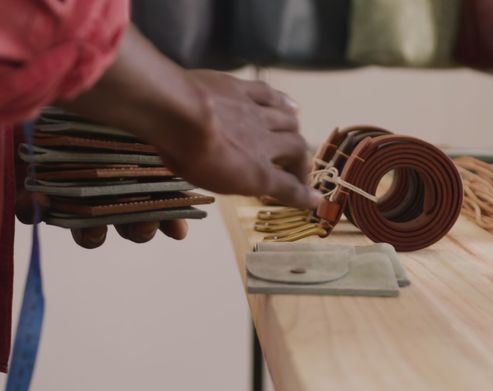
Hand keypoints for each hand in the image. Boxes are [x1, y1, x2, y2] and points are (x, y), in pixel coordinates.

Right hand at [61, 26, 321, 210]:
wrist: (177, 113)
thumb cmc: (161, 100)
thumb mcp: (162, 90)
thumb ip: (157, 91)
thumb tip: (128, 84)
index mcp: (231, 92)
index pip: (263, 96)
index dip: (278, 104)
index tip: (291, 108)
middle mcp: (253, 114)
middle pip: (286, 121)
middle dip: (293, 132)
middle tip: (297, 147)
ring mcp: (260, 142)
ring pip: (294, 149)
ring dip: (300, 162)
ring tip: (302, 175)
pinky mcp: (260, 171)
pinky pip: (289, 184)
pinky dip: (304, 195)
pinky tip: (315, 204)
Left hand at [156, 70, 319, 209]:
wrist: (177, 113)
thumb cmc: (194, 156)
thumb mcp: (227, 185)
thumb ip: (265, 191)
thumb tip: (308, 198)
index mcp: (257, 169)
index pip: (287, 185)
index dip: (302, 194)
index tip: (315, 200)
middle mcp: (263, 139)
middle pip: (294, 147)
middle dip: (300, 160)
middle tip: (298, 168)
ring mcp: (251, 111)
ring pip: (285, 119)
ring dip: (295, 129)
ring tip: (298, 134)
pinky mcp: (237, 88)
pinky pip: (267, 93)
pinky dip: (282, 100)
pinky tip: (291, 104)